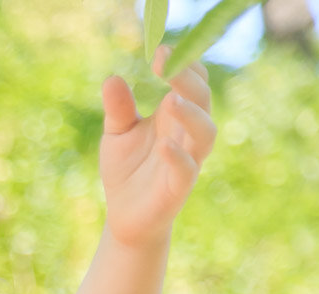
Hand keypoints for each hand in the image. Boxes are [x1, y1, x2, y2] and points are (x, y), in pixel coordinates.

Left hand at [99, 46, 216, 247]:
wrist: (124, 217)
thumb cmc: (126, 171)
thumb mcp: (117, 134)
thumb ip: (118, 109)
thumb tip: (112, 78)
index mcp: (175, 117)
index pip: (192, 84)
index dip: (182, 66)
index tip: (160, 50)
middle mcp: (187, 135)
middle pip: (202, 101)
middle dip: (188, 81)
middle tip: (167, 65)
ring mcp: (187, 161)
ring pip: (206, 134)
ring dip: (191, 116)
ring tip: (171, 101)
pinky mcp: (178, 189)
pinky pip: (187, 170)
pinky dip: (178, 156)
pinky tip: (163, 145)